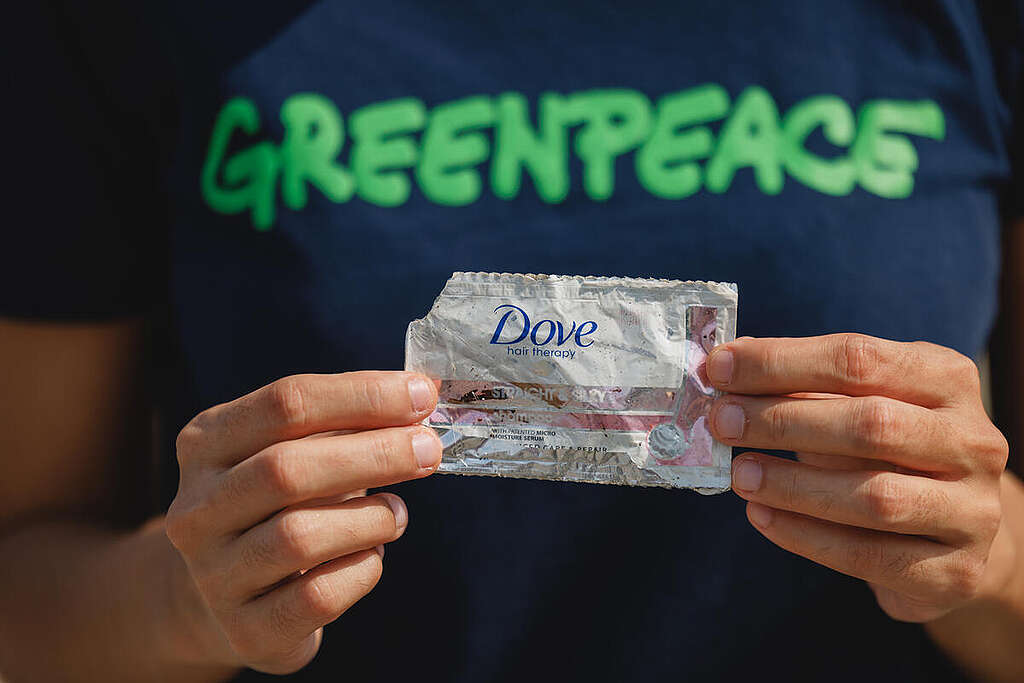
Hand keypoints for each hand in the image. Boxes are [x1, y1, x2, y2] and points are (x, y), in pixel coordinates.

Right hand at [165, 371, 440, 672]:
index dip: (362, 396)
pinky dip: (363, 570)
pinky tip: (372, 555)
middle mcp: (196, 508)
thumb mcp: (299, 451)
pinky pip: (317, 597)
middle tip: (430, 450)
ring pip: (298, 537)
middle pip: (285, 468)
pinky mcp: (247, 631)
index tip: (421, 395)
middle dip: (374, 453)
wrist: (232, 598)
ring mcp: (213, 575)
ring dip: (370, 518)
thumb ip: (348, 423)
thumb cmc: (283, 504)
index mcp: (205, 444)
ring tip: (397, 513)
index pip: (285, 404)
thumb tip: (419, 398)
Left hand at [705, 334, 1009, 621]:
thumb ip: (798, 385)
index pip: (858, 359)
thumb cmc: (887, 453)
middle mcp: (974, 440)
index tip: (719, 368)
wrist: (953, 535)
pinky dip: (806, 536)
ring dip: (793, 485)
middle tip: (722, 422)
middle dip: (782, 421)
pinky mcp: (957, 572)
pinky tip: (761, 517)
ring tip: (738, 475)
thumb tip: (725, 366)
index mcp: (946, 379)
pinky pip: (870, 556)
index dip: (781, 361)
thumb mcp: (854, 405)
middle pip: (871, 424)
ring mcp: (974, 510)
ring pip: (876, 497)